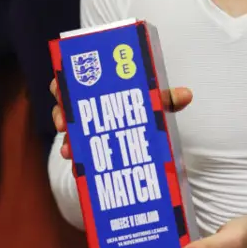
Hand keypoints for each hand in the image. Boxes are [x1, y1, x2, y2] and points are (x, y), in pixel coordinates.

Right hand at [49, 79, 192, 159]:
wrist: (149, 137)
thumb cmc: (147, 109)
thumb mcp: (155, 104)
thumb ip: (167, 99)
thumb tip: (186, 95)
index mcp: (99, 86)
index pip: (71, 78)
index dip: (61, 84)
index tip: (61, 91)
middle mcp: (86, 104)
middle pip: (63, 105)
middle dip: (60, 114)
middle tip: (63, 124)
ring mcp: (84, 126)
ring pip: (68, 131)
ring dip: (67, 140)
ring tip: (69, 151)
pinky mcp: (87, 147)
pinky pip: (77, 151)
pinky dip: (77, 159)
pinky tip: (78, 169)